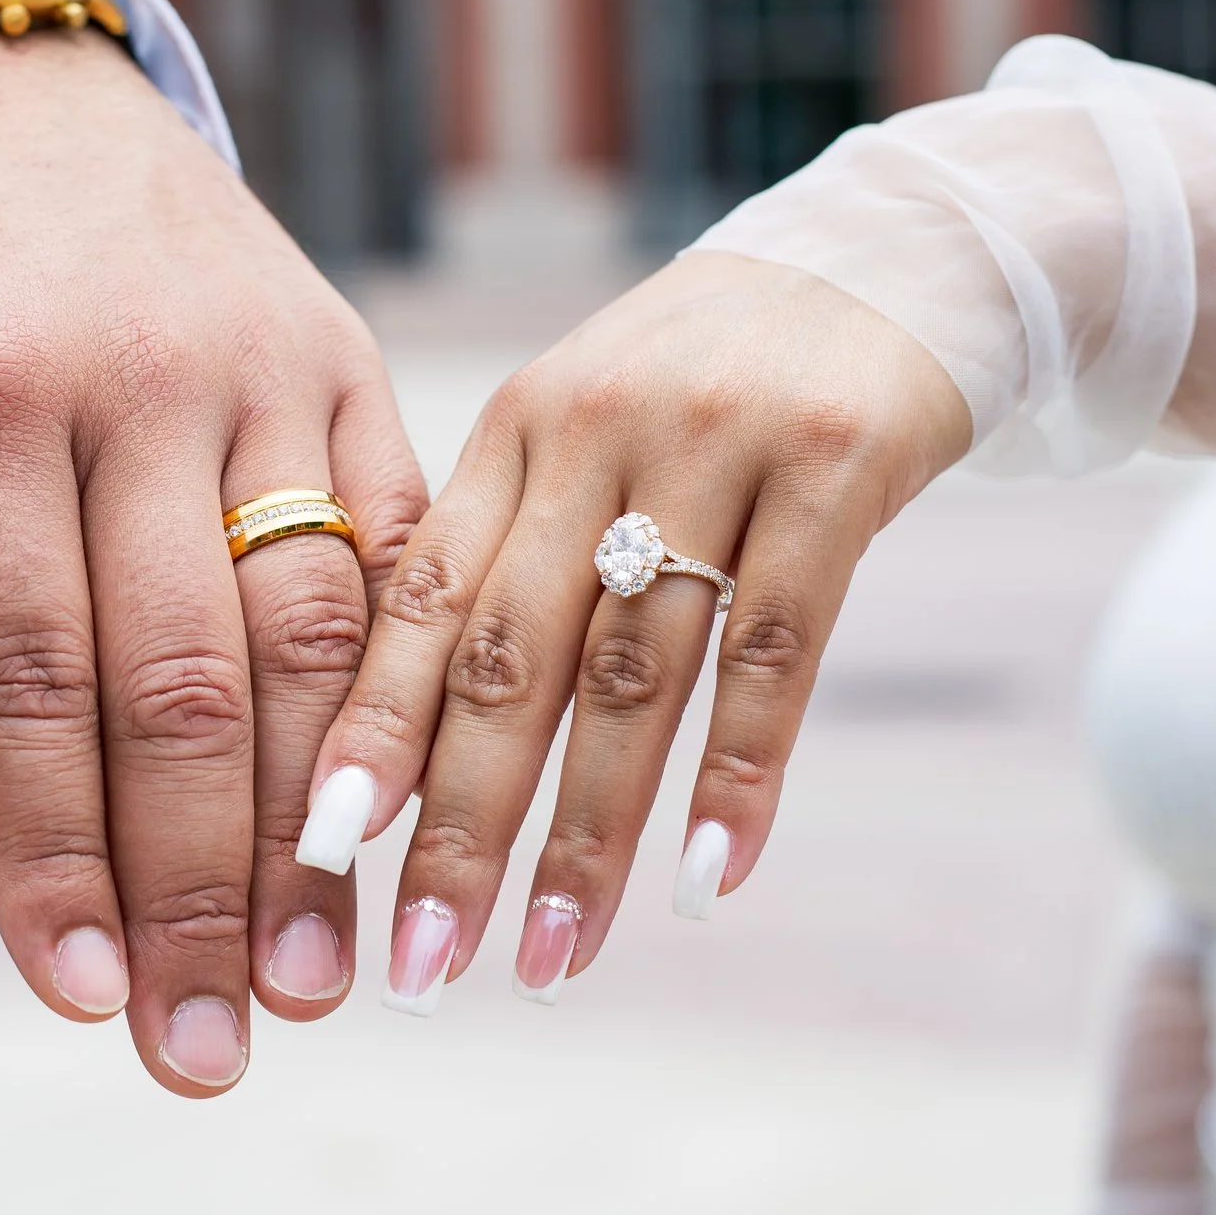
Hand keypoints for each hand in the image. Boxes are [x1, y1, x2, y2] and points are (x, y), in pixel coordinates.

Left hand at [0, 17, 425, 1094]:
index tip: (82, 1002)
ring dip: (319, 827)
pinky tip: (396, 820)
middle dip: (198, 889)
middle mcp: (131, 381)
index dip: (54, 852)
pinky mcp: (343, 360)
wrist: (3, 83)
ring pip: (311, 633)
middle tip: (210, 1051)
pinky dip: (398, 694)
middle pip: (184, 682)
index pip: (23, 674)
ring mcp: (258, 367)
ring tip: (316, 981)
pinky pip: (394, 548)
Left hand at [304, 253, 968, 1009]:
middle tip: (421, 969)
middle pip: (511, 658)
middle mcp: (597, 429)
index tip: (313, 859)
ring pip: (637, 673)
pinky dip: (739, 775)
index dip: (367, 731)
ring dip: (591, 833)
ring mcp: (719, 445)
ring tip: (552, 958)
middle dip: (459, 825)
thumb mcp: (590, 426)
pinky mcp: (839, 465)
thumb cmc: (715, 375)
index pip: (420, 599)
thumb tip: (409, 746)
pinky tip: (710, 882)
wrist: (902, 245)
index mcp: (517, 428)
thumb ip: (511, 553)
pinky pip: (779, 650)